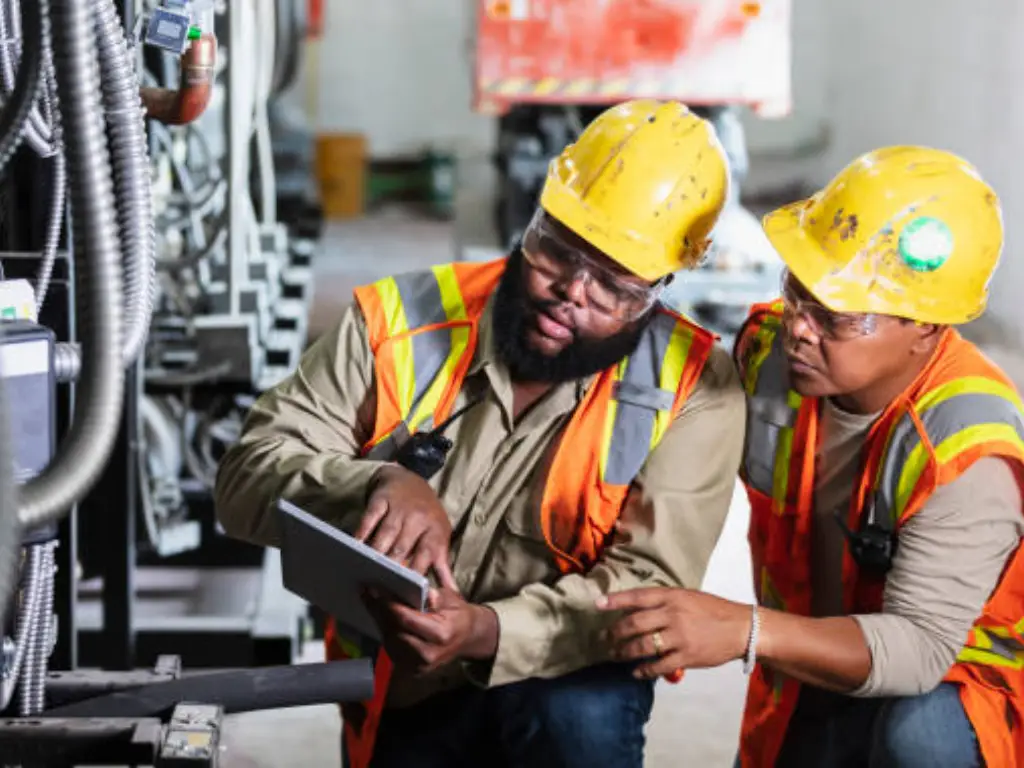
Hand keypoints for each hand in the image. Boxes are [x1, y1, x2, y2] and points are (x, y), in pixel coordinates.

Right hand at [356, 465, 457, 590]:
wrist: (408, 477)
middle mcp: (419, 518)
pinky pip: (370, 519)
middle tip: (382, 588)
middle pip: (403, 547)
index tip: (409, 594)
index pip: (427, 554)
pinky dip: (362, 534)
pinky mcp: (381, 499)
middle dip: (393, 568)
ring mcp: (399, 508)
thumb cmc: (426, 514)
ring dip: (377, 554)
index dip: (418, 574)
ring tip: (367, 573)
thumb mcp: (439, 534)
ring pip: (386, 534)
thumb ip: (442, 564)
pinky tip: (356, 548)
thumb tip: (452, 593)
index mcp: (435, 529)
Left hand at [365, 587, 498, 675]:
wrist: (468, 639)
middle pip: (394, 631)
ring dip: (379, 620)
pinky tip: (381, 617)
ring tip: (371, 601)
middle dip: (379, 610)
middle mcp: (428, 654)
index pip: (407, 619)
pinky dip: (385, 632)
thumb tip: (417, 589)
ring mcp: (420, 665)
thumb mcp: (452, 599)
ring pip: (389, 641)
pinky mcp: (413, 670)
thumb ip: (434, 596)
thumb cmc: (459, 616)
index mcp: (441, 635)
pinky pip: (392, 649)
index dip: (389, 604)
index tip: (377, 590)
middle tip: (368, 593)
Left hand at [597, 587, 752, 679]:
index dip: (615, 600)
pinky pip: (658, 665)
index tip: (597, 604)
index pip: (637, 596)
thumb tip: (636, 608)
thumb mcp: (688, 596)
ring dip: (625, 652)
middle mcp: (673, 614)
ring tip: (616, 655)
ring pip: (643, 645)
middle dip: (616, 632)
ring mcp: (679, 636)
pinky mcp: (686, 656)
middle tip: (605, 638)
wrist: (741, 628)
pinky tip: (636, 672)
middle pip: (635, 623)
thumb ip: (664, 602)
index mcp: (672, 596)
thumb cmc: (712, 610)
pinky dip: (644, 670)